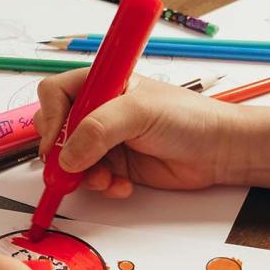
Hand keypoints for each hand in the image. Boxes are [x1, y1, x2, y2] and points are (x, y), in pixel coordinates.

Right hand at [34, 72, 244, 196]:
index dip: (50, 116)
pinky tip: (122, 185)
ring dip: (82, 175)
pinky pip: (90, 179)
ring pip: (70, 160)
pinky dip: (101, 186)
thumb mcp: (139, 113)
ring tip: (106, 179)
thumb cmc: (188, 118)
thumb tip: (67, 156)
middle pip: (56, 129)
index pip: (55, 93)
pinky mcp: (115, 165)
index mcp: (102, 84)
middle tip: (71, 168)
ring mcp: (105, 139)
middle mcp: (99, 110)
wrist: (219, 151)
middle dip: (61, 152)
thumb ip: (98, 129)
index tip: (56, 141)